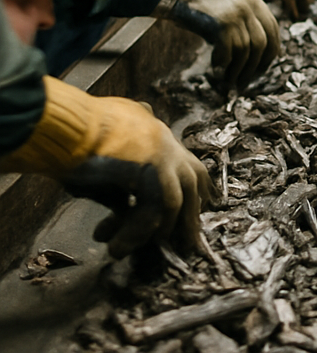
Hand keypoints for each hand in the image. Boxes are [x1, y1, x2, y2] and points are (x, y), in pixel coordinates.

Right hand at [0, 77, 213, 257]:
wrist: (65, 125)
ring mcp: (160, 155)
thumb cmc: (75, 135)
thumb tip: (127, 203)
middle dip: (190, 213)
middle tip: (187, 242)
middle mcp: (165, 142)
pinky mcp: (149, 172)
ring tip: (136, 248)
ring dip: (156, 229)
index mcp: (156, 134)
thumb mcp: (107, 150)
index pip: (187, 162)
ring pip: (173, 201)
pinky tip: (115, 246)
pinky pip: (150, 213)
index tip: (196, 208)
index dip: (194, 187)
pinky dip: (132, 235)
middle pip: (193, 181)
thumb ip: (123, 170)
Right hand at [156, 0, 281, 87]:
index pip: (273, 29)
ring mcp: (237, 15)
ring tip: (230, 80)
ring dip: (239, 70)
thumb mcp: (229, 1)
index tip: (264, 64)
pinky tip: (216, 67)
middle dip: (257, 65)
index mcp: (254, 0)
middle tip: (247, 80)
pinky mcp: (222, 24)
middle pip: (264, 43)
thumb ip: (243, 18)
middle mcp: (250, 7)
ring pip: (247, 51)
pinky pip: (229, 52)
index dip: (271, 50)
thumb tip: (249, 50)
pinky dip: (224, 64)